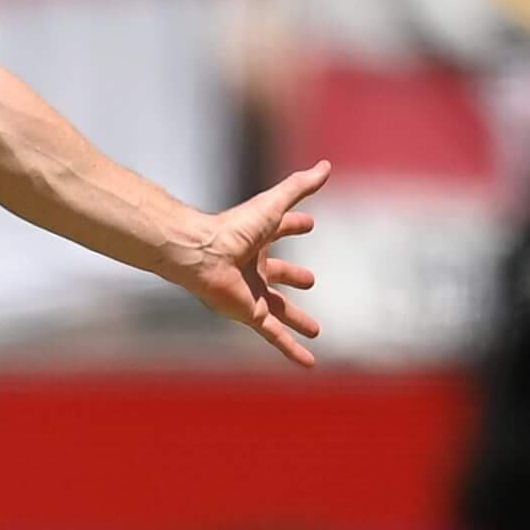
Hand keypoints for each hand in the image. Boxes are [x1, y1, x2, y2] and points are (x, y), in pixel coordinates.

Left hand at [173, 160, 327, 367]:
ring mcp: (251, 293)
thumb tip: (326, 166)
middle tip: (311, 280)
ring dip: (296, 319)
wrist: (202, 254)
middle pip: (278, 274)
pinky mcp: (250, 314)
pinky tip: (309, 363)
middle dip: (294, 276)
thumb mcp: (273, 204)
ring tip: (315, 329)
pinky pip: (274, 335)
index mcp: (258, 239)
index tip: (308, 224)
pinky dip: (291, 350)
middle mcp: (254, 267)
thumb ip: (299, 187)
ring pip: (279, 310)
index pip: (281, 229)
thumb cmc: (235, 227)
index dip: (294, 225)